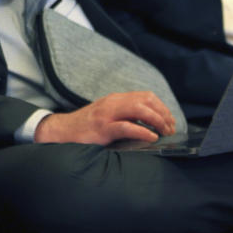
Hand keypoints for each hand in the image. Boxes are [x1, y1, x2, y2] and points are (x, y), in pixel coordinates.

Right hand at [33, 91, 175, 144]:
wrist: (62, 130)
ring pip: (140, 110)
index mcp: (116, 99)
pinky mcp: (103, 128)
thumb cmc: (86, 126)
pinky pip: (127, 127)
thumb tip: (150, 124)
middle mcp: (113, 103)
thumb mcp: (107, 114)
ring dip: (157, 121)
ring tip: (164, 132)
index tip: (170, 121)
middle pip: (146, 100)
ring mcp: (107, 115)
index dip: (162, 107)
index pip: (146, 96)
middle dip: (163, 114)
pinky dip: (143, 131)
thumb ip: (125, 115)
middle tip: (170, 129)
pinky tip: (151, 137)